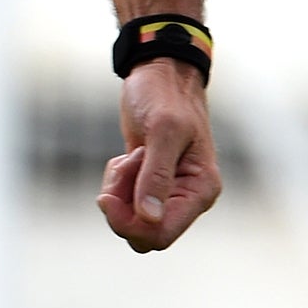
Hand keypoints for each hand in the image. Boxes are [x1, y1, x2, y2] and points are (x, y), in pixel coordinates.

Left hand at [96, 58, 220, 252]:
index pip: (161, 234)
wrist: (159, 73)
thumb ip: (156, 176)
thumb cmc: (166, 95)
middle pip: (144, 233)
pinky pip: (126, 204)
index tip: (107, 196)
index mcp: (201, 190)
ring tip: (129, 156)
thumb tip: (149, 219)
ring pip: (131, 220)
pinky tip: (127, 156)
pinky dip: (117, 183)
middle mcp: (188, 197)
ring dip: (119, 190)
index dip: (129, 224)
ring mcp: (169, 192)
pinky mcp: (150, 184)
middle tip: (123, 166)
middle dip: (123, 205)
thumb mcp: (163, 130)